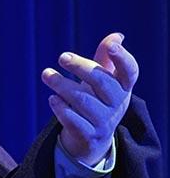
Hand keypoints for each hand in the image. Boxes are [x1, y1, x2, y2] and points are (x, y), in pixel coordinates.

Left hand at [41, 32, 137, 165]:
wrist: (91, 141)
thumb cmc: (97, 101)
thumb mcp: (103, 81)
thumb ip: (105, 59)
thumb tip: (116, 36)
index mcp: (124, 87)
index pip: (130, 71)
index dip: (123, 58)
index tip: (111, 46)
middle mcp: (118, 104)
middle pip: (102, 82)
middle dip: (80, 67)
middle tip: (62, 57)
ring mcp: (104, 122)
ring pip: (83, 101)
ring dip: (63, 86)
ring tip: (46, 74)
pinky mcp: (89, 137)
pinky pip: (74, 121)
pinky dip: (61, 109)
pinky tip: (52, 99)